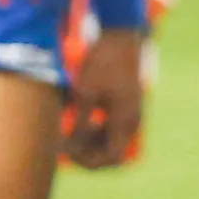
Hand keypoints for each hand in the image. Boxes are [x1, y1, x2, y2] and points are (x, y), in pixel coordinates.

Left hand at [65, 27, 146, 167]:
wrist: (120, 36)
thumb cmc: (102, 62)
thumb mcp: (85, 94)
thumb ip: (79, 123)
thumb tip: (70, 147)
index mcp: (125, 120)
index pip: (112, 158)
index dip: (89, 161)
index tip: (68, 152)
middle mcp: (132, 121)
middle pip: (113, 153)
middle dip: (88, 153)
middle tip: (66, 145)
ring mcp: (130, 113)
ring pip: (112, 141)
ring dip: (91, 143)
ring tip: (69, 133)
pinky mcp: (126, 105)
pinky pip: (112, 128)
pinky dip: (96, 131)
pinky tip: (79, 120)